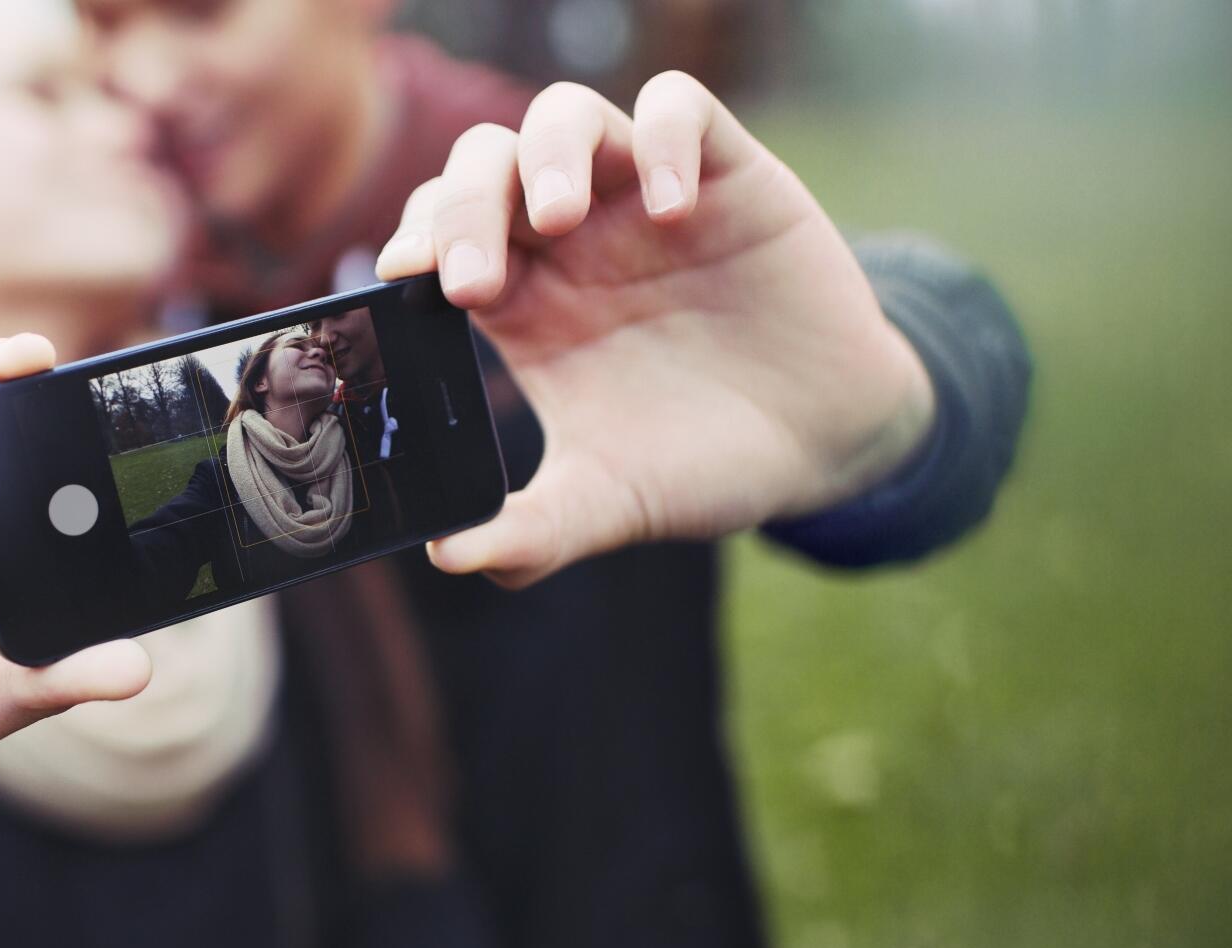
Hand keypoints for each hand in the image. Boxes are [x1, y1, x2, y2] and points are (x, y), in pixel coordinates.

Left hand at [377, 73, 935, 587]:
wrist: (826, 445)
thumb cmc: (703, 461)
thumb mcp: (610, 501)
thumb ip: (532, 532)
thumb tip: (448, 556)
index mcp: (522, 299)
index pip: (436, 234)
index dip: (414, 242)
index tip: (405, 285)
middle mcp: (572, 237)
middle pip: (483, 165)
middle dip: (461, 206)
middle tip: (473, 282)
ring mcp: (642, 197)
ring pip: (565, 115)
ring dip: (545, 154)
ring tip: (558, 217)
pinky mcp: (725, 175)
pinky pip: (680, 107)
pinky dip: (662, 138)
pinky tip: (671, 209)